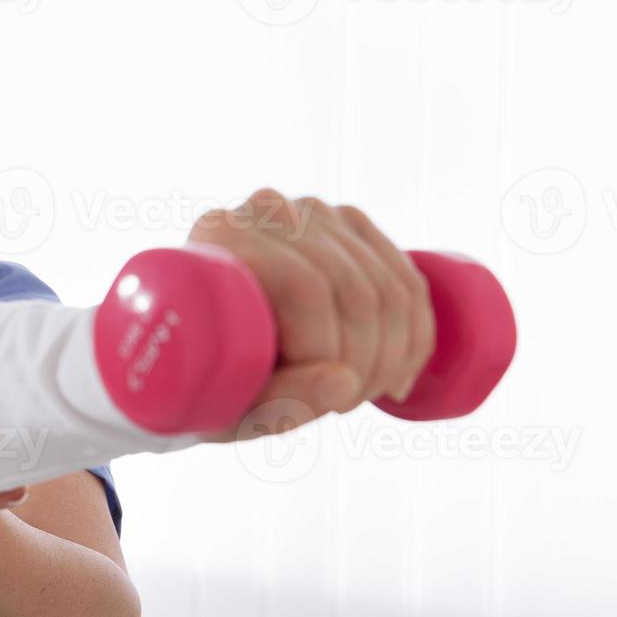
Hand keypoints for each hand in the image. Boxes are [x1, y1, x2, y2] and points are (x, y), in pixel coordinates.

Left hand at [189, 188, 435, 435]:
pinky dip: (416, 335)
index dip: (332, 353)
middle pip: (354, 289)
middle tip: (345, 405)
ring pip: (388, 288)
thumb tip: (344, 385)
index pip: (305, 289)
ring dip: (393, 357)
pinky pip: (407, 280)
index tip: (325, 402)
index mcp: (225, 238)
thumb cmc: (209, 378)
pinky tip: (398, 374)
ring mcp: (315, 213)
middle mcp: (269, 211)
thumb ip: (279, 401)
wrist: (201, 342)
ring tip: (363, 394)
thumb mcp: (230, 404)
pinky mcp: (352, 227)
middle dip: (366, 363)